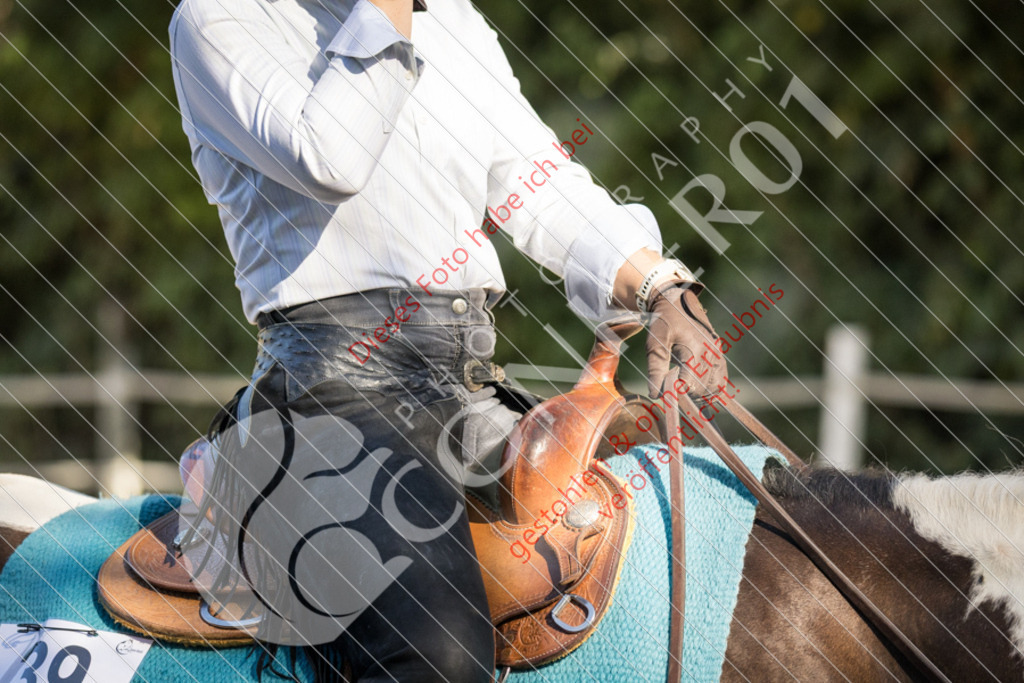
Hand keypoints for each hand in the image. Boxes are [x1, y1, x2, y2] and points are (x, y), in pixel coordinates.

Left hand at [645, 284, 726, 398]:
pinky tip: (696, 383)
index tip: (667, 388)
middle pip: (703, 389)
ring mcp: (718, 353)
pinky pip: (721, 379)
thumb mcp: (654, 344)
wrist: (676, 302)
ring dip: (701, 392)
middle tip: (673, 385)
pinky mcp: (720, 353)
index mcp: (695, 350)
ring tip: (684, 385)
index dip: (677, 392)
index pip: (691, 385)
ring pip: (716, 387)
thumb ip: (655, 369)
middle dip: (687, 393)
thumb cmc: (663, 322)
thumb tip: (656, 394)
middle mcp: (711, 353)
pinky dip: (711, 386)